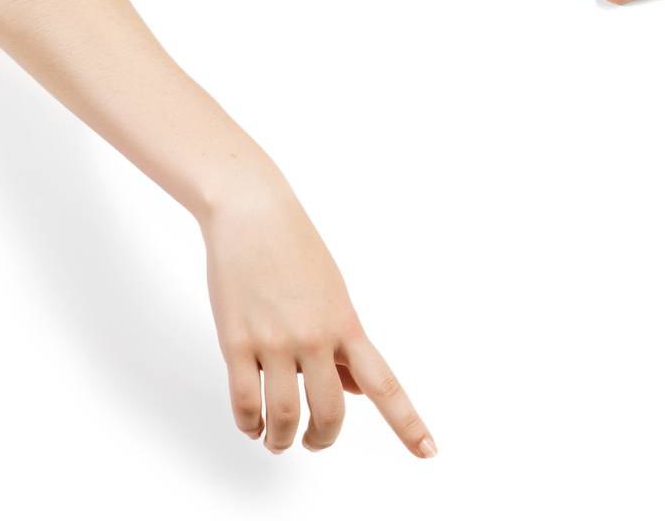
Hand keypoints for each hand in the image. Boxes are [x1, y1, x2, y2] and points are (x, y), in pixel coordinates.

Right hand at [199, 173, 437, 458]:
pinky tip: (253, 424)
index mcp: (347, 324)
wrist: (253, 212)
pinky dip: (250, 425)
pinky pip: (245, 405)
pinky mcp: (236, 343)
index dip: (407, 423)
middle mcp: (316, 337)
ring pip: (284, 418)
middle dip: (323, 439)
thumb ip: (341, 343)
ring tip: (278, 439)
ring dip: (282, 440)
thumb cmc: (295, 248)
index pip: (384, 384)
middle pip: (330, 415)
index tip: (429, 451)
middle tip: (314, 441)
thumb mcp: (333, 292)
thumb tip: (351, 389)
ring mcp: (275, 342)